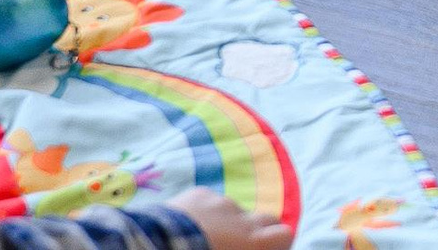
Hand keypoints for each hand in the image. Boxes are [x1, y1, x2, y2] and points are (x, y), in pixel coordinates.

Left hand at [168, 188, 294, 249]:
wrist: (152, 246)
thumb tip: (250, 246)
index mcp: (252, 241)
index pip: (285, 234)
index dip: (280, 242)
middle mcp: (242, 218)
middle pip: (267, 218)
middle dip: (260, 229)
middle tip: (241, 245)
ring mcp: (221, 202)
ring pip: (235, 211)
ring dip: (228, 222)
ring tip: (206, 236)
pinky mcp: (198, 193)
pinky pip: (210, 201)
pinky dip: (206, 212)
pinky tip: (190, 224)